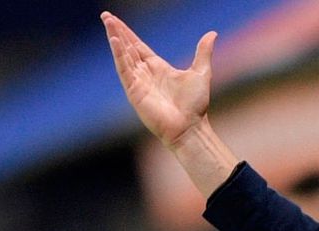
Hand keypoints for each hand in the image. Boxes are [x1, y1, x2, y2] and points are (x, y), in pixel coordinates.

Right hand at [102, 12, 216, 147]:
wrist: (190, 127)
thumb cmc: (194, 106)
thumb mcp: (201, 72)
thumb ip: (203, 52)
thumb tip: (212, 33)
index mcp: (158, 68)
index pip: (138, 46)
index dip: (128, 34)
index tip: (117, 20)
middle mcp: (145, 74)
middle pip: (127, 47)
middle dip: (117, 31)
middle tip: (106, 15)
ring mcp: (138, 82)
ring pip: (123, 55)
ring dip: (115, 37)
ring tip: (107, 20)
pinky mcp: (134, 91)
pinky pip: (124, 69)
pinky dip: (118, 54)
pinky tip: (114, 39)